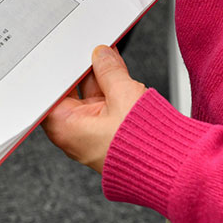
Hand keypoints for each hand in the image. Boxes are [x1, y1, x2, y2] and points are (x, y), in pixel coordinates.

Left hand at [42, 45, 146, 172]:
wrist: (171, 169)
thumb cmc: (142, 148)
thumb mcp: (124, 95)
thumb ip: (110, 71)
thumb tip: (102, 57)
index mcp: (65, 128)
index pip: (52, 93)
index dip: (60, 71)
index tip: (70, 57)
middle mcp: (76, 135)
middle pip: (72, 93)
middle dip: (83, 71)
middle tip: (92, 53)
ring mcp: (93, 135)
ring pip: (91, 98)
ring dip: (100, 78)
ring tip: (108, 56)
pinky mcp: (110, 135)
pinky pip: (105, 107)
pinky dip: (111, 90)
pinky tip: (118, 72)